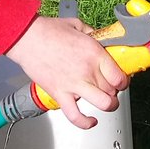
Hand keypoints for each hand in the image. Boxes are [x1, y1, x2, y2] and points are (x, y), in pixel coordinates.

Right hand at [6, 15, 128, 129]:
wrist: (26, 38)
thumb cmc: (48, 30)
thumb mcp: (77, 25)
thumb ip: (92, 33)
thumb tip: (100, 39)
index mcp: (94, 53)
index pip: (120, 76)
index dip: (123, 81)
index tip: (120, 80)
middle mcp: (88, 70)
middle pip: (112, 90)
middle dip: (114, 91)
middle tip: (109, 87)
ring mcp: (74, 84)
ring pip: (103, 104)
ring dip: (108, 106)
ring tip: (106, 103)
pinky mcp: (60, 94)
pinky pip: (76, 116)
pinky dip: (86, 122)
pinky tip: (91, 121)